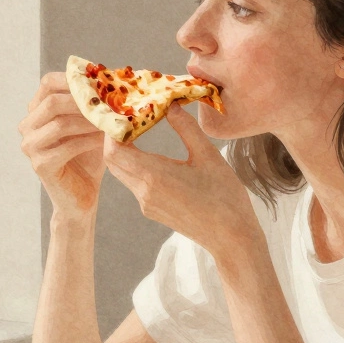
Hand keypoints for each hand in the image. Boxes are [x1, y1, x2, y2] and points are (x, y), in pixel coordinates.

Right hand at [18, 71, 105, 215]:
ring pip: (59, 123)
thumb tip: (112, 78)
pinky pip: (67, 146)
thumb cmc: (89, 157)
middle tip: (110, 103)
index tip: (102, 82)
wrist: (82, 196)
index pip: (48, 82)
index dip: (74, 79)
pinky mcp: (40, 165)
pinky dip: (90, 141)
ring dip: (89, 121)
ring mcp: (30, 146)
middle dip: (83, 101)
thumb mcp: (92, 125)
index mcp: (36, 111)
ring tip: (111, 122)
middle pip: (52, 102)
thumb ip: (94, 103)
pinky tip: (106, 141)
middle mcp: (28, 126)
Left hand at [102, 103, 259, 256]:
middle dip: (115, 138)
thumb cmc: (225, 196)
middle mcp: (144, 192)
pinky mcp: (152, 210)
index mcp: (154, 176)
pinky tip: (152, 155)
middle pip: (113, 162)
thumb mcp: (208, 156)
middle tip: (128, 117)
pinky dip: (136, 166)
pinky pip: (134, 184)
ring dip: (125, 152)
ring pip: (122, 172)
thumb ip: (186, 128)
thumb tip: (170, 104)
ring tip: (139, 131)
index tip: (123, 112)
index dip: (112, 130)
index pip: (113, 151)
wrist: (231, 238)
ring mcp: (146, 204)